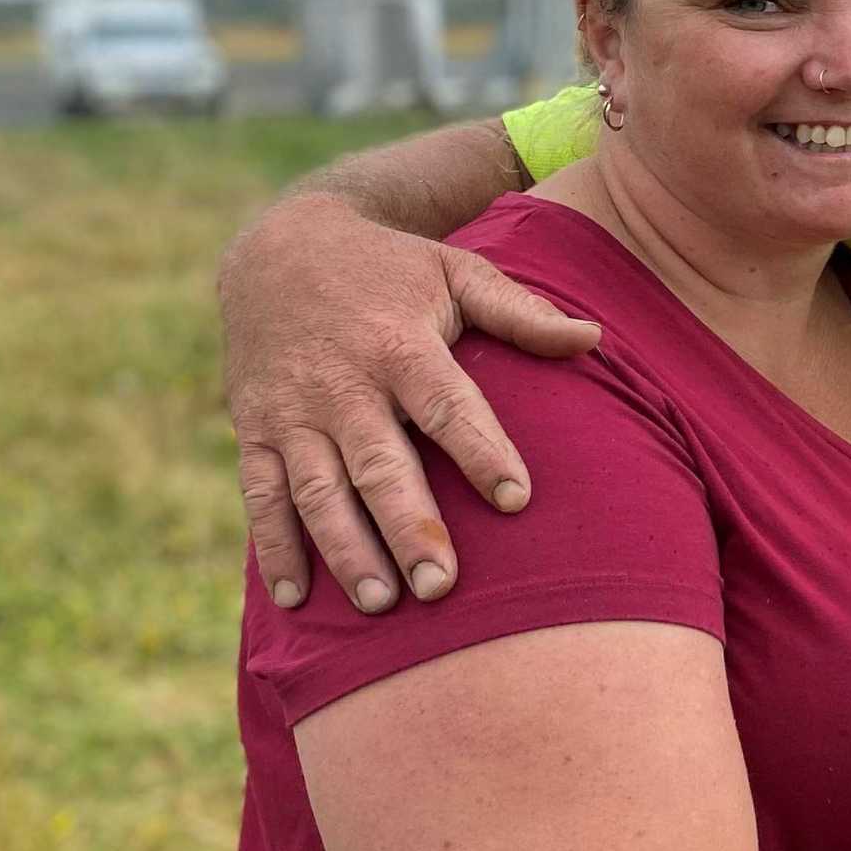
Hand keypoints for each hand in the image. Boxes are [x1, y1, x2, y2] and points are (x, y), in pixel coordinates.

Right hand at [222, 196, 600, 614]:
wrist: (279, 246)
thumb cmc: (392, 269)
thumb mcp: (457, 272)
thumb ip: (521, 312)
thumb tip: (595, 337)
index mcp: (399, 345)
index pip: (447, 406)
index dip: (481, 452)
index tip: (517, 500)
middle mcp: (342, 383)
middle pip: (379, 463)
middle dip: (408, 526)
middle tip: (442, 585)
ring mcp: (292, 411)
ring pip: (317, 490)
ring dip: (345, 549)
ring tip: (381, 604)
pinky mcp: (255, 429)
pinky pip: (260, 494)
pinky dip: (273, 545)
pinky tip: (293, 598)